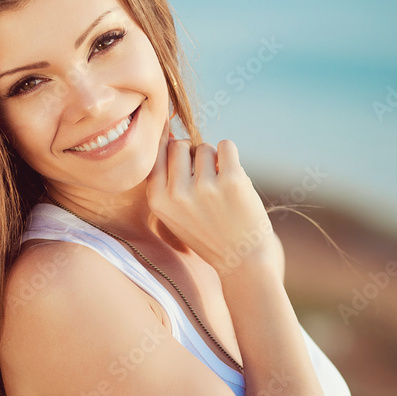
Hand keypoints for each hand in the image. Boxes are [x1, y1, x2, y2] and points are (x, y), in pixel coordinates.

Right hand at [146, 131, 274, 275]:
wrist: (242, 260)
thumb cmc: (208, 233)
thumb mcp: (174, 214)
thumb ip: (166, 181)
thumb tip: (169, 135)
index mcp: (158, 201)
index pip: (154, 156)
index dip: (169, 152)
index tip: (182, 162)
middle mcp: (177, 194)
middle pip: (178, 146)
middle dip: (192, 155)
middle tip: (204, 177)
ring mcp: (205, 187)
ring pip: (205, 147)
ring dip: (214, 161)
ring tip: (220, 187)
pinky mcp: (232, 180)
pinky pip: (226, 146)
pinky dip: (230, 157)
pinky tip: (233, 179)